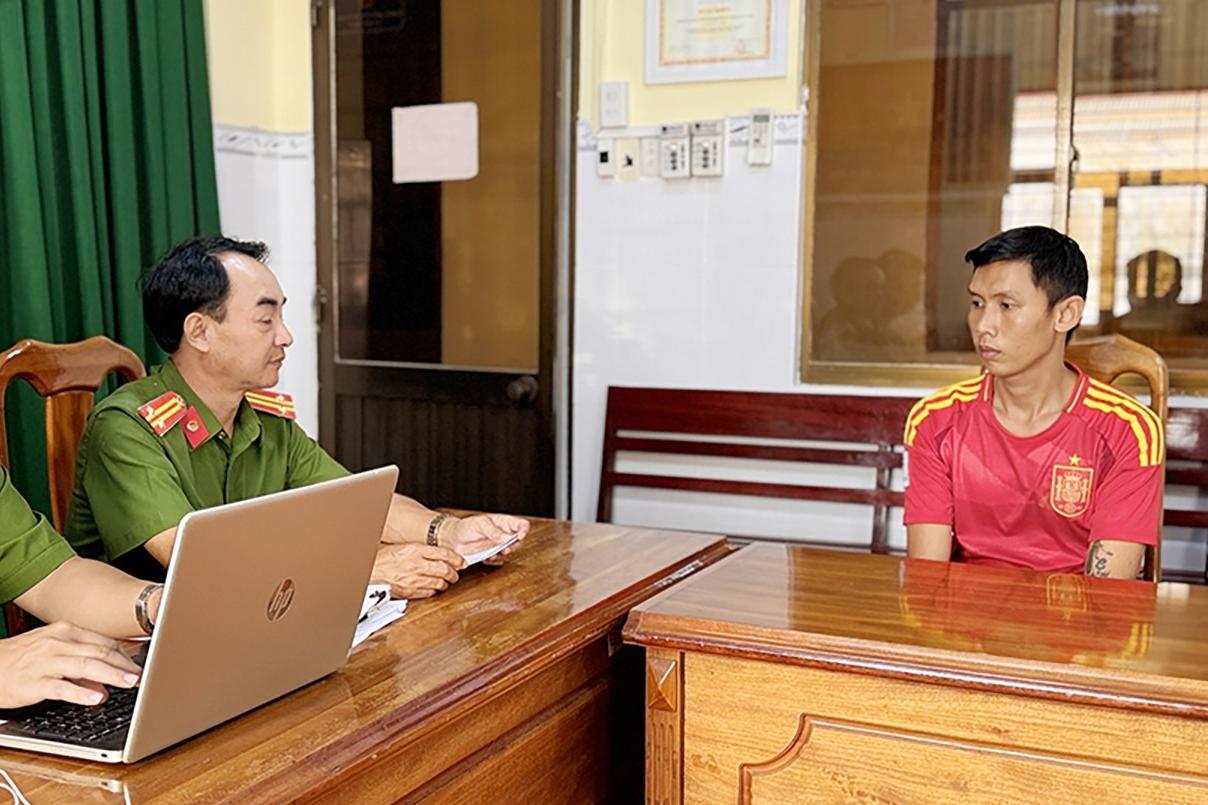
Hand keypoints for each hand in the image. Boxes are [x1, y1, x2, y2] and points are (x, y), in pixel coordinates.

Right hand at [0, 622, 141, 708]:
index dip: (126, 655)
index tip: (141, 666)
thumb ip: (82, 665)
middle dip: (124, 665)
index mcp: (65, 631)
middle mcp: (58, 642)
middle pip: (100, 652)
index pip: (104, 642)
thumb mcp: (54, 653)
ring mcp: (46, 661)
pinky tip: (97, 698)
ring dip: (112, 675)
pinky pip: (62, 687)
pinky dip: (81, 693)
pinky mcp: (34, 682)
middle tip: (142, 677)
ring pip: (86, 666)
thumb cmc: (21, 659)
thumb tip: (105, 682)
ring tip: (129, 683)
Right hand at [371, 543, 465, 598]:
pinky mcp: (409, 592)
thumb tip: (439, 554)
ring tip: (446, 581)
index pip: (443, 553)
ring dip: (445, 583)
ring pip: (439, 583)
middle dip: (454, 573)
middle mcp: (415, 564)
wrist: (370, 571)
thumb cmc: (384, 559)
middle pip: (444, 569)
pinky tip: (434, 588)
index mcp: (414, 550)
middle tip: (456, 573)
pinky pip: (428, 593)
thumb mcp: (404, 548)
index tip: (461, 561)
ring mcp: (413, 579)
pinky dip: (434, 591)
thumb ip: (422, 550)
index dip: (456, 558)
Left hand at [441, 514, 529, 559]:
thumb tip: (507, 538)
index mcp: (503, 522)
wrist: (451, 539)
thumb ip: (494, 531)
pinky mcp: (491, 554)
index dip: (524, 530)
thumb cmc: (465, 527)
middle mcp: (502, 533)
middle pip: (519, 539)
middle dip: (515, 545)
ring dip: (505, 553)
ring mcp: (497, 544)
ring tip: (497, 552)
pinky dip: (496, 560)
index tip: (519, 536)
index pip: (521, 524)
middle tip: (506, 548)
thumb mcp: (480, 525)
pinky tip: (488, 557)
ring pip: (511, 550)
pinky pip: (499, 559)